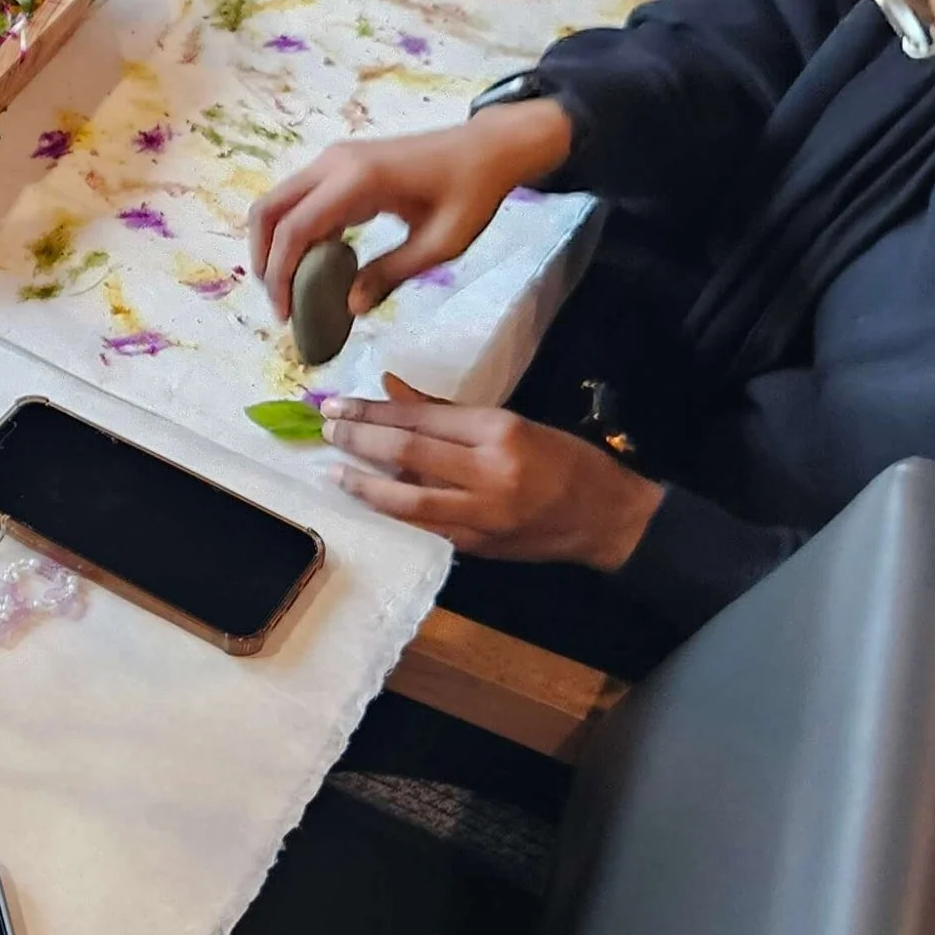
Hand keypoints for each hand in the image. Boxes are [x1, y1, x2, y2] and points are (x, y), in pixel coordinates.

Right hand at [249, 103, 569, 319]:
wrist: (487, 149)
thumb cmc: (471, 193)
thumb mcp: (439, 243)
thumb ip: (391, 273)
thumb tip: (349, 307)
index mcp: (357, 179)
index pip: (294, 229)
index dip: (280, 274)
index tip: (285, 314)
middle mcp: (334, 163)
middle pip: (268, 210)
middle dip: (264, 260)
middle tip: (280, 303)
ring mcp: (334, 161)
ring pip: (279, 204)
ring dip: (276, 246)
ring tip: (292, 290)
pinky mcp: (340, 167)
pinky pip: (301, 201)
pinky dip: (295, 234)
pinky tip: (316, 267)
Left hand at [320, 379, 663, 566]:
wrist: (608, 518)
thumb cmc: (566, 460)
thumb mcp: (514, 422)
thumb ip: (447, 412)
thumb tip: (389, 388)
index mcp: (500, 432)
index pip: (421, 419)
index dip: (373, 412)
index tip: (337, 404)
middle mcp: (490, 473)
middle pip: (407, 454)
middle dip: (360, 440)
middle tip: (326, 428)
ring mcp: (483, 515)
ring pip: (408, 499)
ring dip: (364, 484)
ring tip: (335, 469)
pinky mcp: (479, 546)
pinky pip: (425, 527)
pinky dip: (392, 513)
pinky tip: (368, 500)